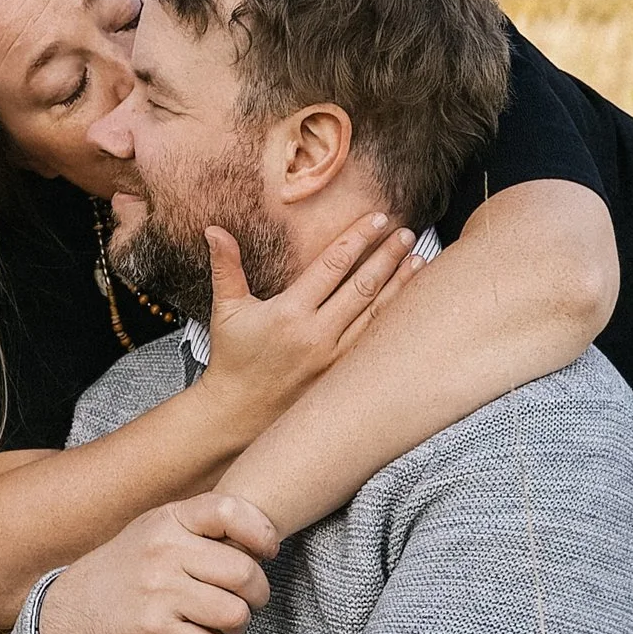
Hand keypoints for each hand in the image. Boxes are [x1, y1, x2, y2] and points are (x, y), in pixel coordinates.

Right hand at [34, 492, 278, 633]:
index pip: (230, 511)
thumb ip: (200, 527)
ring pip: (235, 614)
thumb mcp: (155, 532)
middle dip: (258, 593)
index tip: (267, 552)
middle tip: (252, 600)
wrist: (71, 611)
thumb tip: (263, 538)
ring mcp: (159, 594)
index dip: (261, 533)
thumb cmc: (127, 569)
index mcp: (167, 521)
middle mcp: (163, 553)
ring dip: (240, 625)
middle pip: (243, 572)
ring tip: (227, 624)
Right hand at [199, 214, 415, 428]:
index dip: (358, 238)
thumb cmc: (233, 359)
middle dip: (388, 256)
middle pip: (363, 287)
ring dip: (399, 285)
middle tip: (406, 233)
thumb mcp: (226, 310)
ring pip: (377, 315)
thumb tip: (214, 229)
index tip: (378, 219)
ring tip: (418, 260)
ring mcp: (334, 358)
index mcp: (290, 313)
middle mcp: (316, 335)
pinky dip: (394, 320)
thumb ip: (226, 266)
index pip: (332, 265)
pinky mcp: (342, 376)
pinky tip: (410, 304)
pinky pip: (375, 342)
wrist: (239, 414)